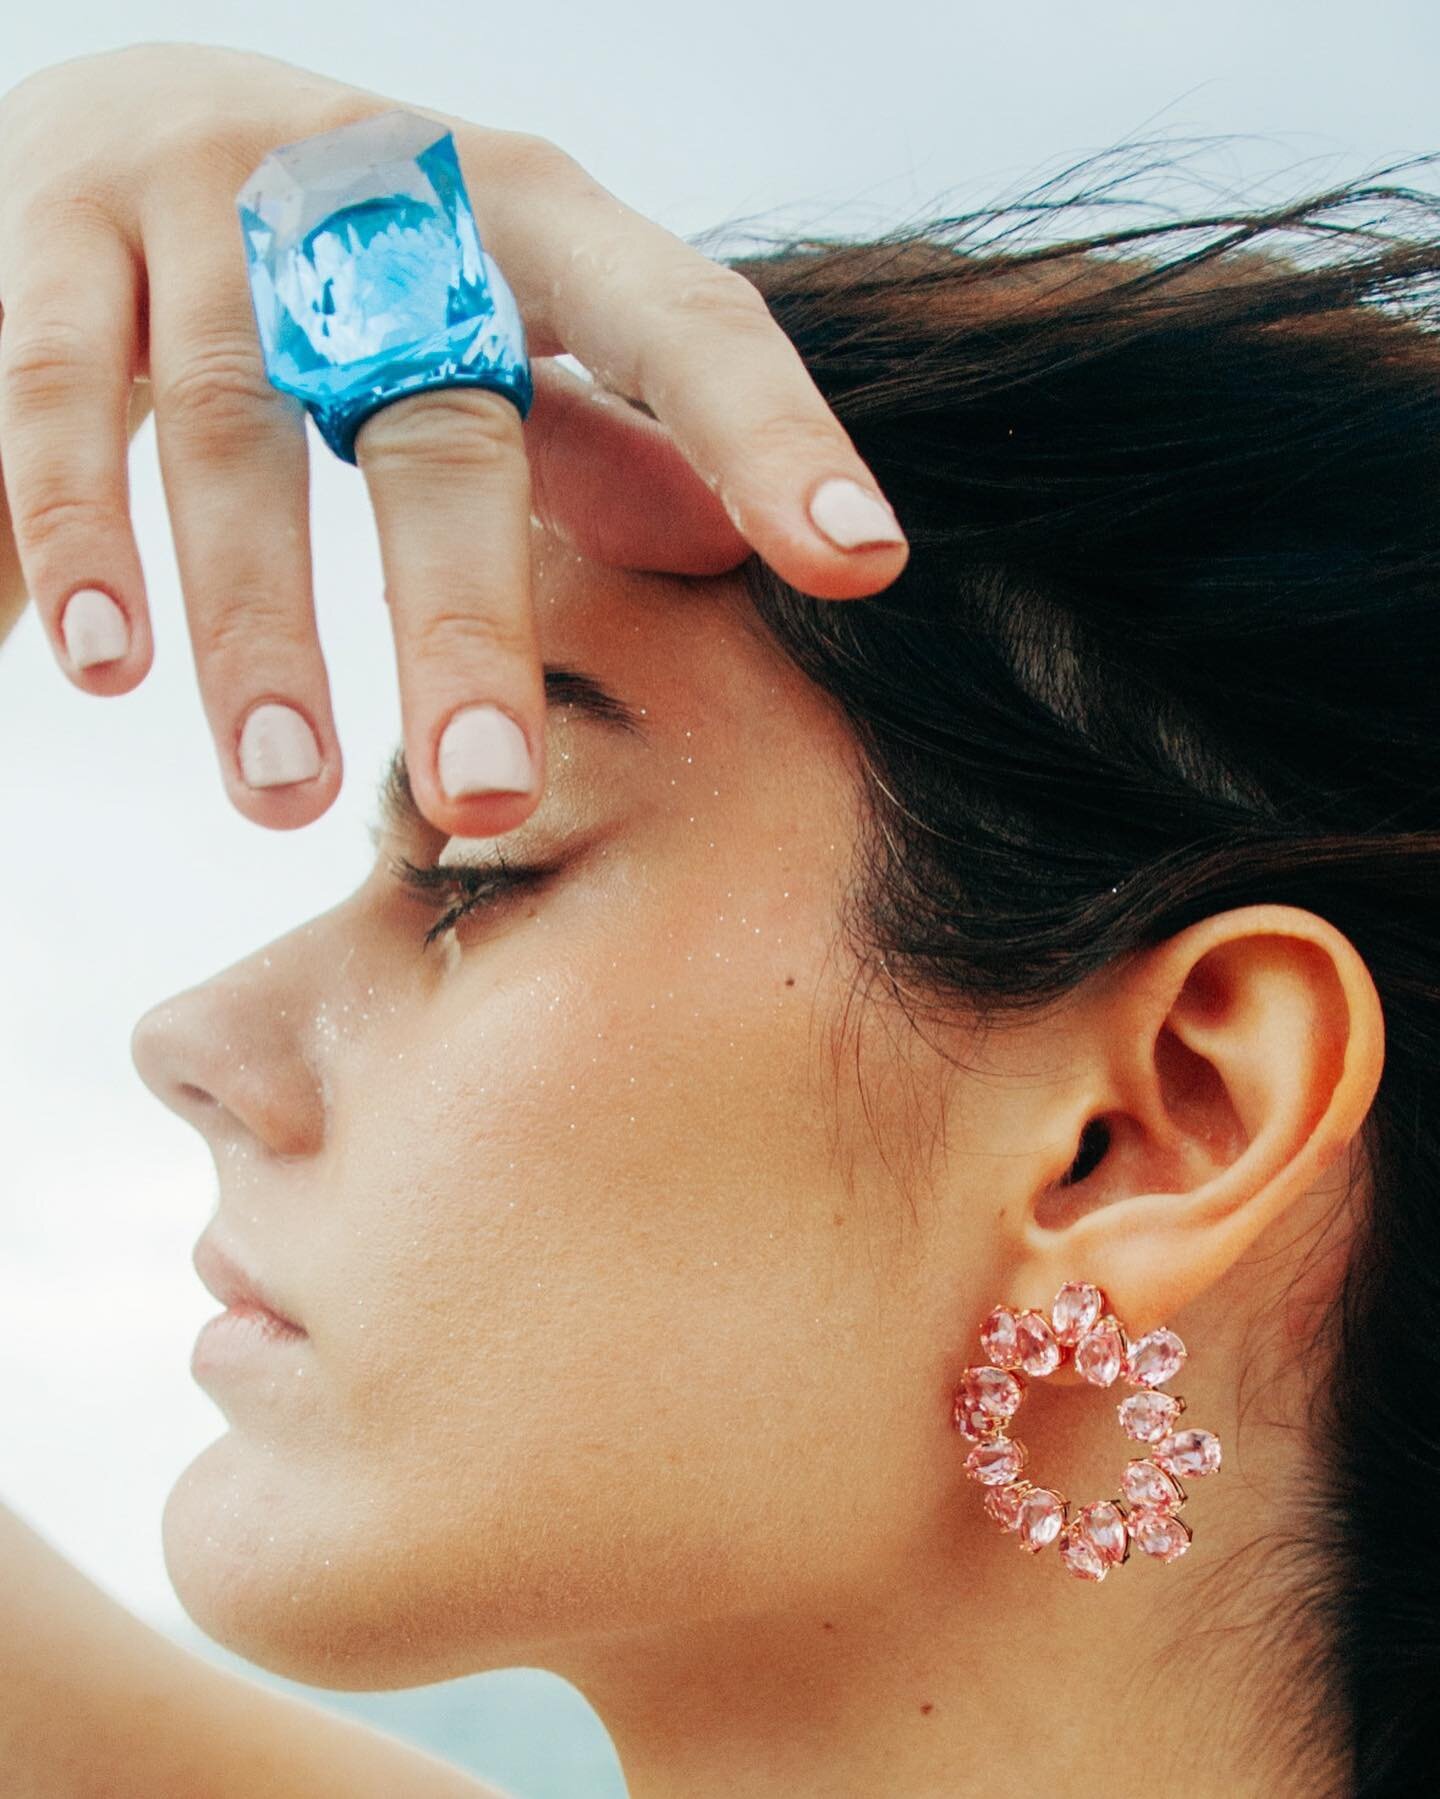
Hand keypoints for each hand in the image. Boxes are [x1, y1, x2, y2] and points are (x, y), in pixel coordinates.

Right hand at [0, 43, 908, 837]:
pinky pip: (50, 393)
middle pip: (438, 423)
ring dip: (254, 626)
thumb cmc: (356, 272)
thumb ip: (604, 437)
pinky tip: (97, 662)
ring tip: (280, 794)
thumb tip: (726, 544)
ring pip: (230, 430)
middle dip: (463, 624)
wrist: (123, 116)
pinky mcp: (52, 227)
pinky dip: (73, 534)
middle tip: (490, 801)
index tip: (862, 564)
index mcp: (526, 218)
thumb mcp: (493, 331)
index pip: (677, 319)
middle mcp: (378, 195)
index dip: (770, 435)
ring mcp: (205, 201)